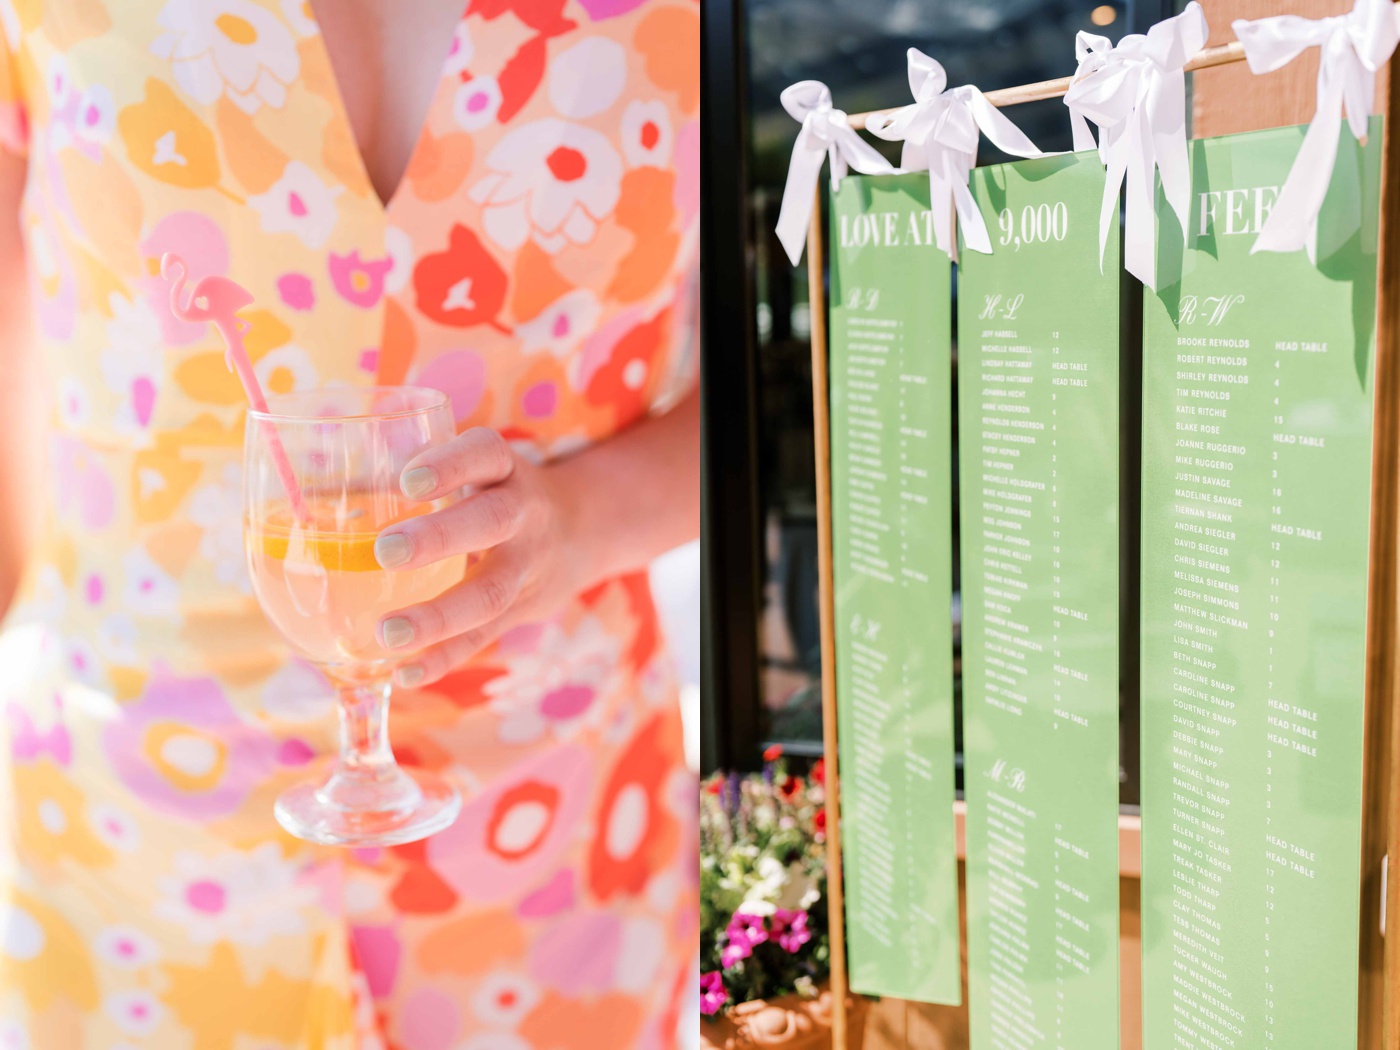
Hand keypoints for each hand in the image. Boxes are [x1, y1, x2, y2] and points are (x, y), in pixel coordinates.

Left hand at [371, 428, 590, 687]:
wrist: (577, 534)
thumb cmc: (492, 493)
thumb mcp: (474, 469)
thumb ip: (415, 478)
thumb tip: (309, 487)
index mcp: (504, 470)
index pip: (485, 454)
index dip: (451, 465)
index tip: (408, 481)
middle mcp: (524, 514)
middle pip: (492, 521)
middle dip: (441, 538)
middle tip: (385, 551)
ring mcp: (527, 566)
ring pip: (490, 592)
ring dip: (439, 615)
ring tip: (387, 633)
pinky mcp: (520, 610)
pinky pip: (483, 637)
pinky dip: (444, 657)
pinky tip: (405, 673)